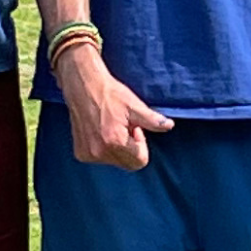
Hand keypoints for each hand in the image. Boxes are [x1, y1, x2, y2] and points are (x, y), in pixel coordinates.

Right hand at [63, 47, 174, 169]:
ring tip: (113, 127)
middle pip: (128, 164)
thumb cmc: (110, 94)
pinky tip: (102, 131)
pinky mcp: (81, 153)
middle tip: (126, 128)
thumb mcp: (135, 106)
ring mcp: (88, 154)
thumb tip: (169, 126)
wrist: (83, 86)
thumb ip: (153, 121)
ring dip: (119, 148)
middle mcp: (99, 152)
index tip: (135, 129)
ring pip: (115, 161)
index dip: (142, 145)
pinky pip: (101, 158)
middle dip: (131, 148)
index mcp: (115, 142)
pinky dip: (105, 148)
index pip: (140, 161)